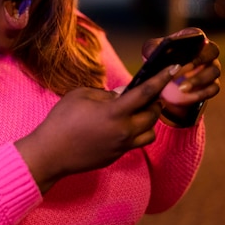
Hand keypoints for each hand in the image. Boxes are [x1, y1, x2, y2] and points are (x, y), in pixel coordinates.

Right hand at [15, 64, 178, 192]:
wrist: (50, 153)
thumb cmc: (62, 120)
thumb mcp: (81, 95)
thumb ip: (106, 93)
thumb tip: (123, 94)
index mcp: (114, 113)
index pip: (145, 93)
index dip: (161, 79)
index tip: (174, 68)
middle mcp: (123, 131)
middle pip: (153, 114)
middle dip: (155, 101)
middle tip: (149, 92)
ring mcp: (121, 146)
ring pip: (150, 132)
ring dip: (149, 120)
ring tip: (137, 111)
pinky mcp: (117, 156)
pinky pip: (137, 142)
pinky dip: (137, 132)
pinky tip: (123, 125)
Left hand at [141, 27, 220, 125]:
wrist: (166, 84)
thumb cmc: (160, 61)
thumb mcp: (152, 53)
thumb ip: (151, 49)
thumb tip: (152, 53)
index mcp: (193, 39)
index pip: (198, 34)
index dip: (195, 39)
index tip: (186, 46)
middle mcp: (207, 51)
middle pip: (213, 51)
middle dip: (198, 60)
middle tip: (181, 69)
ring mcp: (212, 68)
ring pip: (214, 71)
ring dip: (198, 80)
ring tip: (181, 88)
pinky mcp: (213, 84)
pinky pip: (214, 88)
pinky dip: (202, 93)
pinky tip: (189, 98)